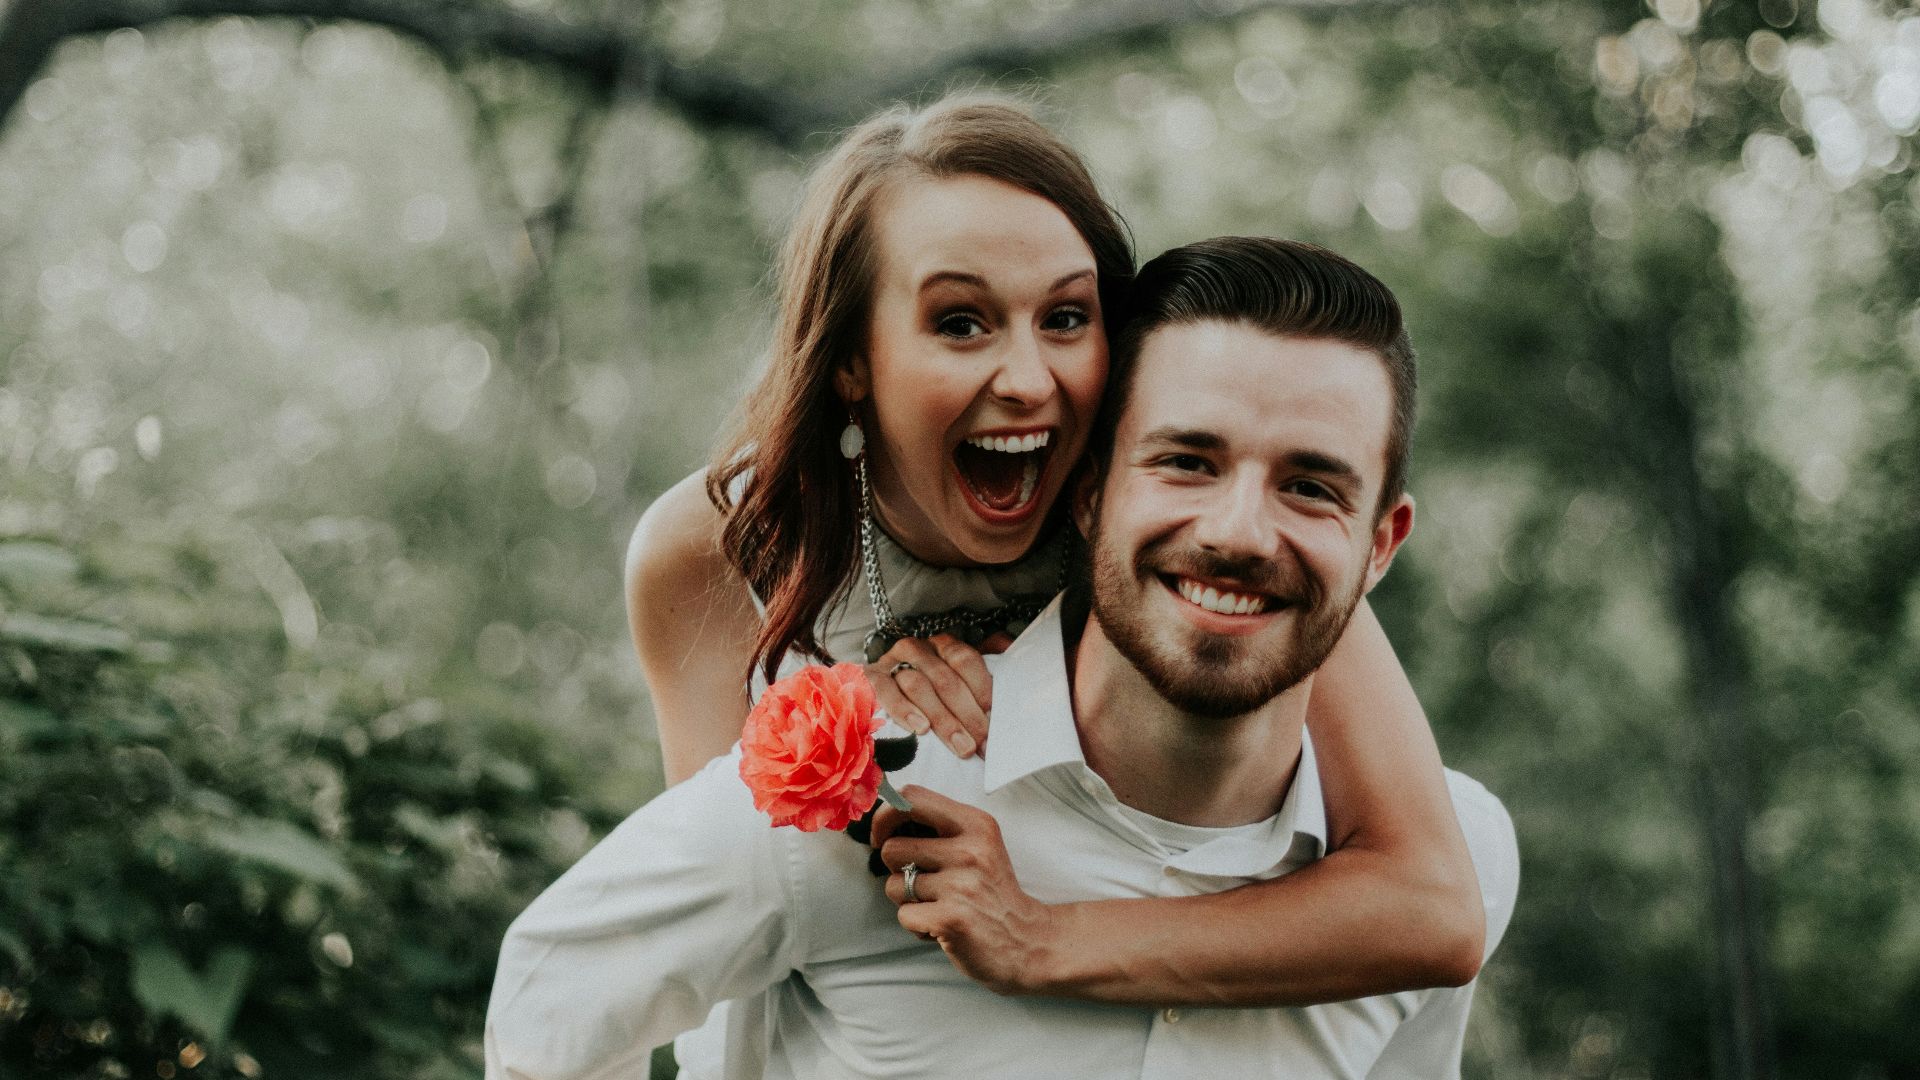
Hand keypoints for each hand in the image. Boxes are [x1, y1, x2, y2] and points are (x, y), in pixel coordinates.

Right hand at [865, 634, 994, 758]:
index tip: (994, 719)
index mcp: (943, 646)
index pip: (966, 660)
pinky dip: (905, 710)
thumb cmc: (927, 695)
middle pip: (946, 679)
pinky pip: (887, 691)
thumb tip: (1008, 654)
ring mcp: (892, 662)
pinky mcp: (871, 678)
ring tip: (960, 746)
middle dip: (967, 715)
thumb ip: (981, 676)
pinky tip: (920, 728)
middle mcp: (918, 649)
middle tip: (980, 744)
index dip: (982, 689)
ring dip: (943, 719)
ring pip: (919, 686)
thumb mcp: (956, 682)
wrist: (875, 696)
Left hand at [873, 785, 1053, 995]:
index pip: (911, 799)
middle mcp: (969, 850)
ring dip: (908, 900)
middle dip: (897, 870)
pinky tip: (941, 925)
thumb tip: (885, 820)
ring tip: (938, 905)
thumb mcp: (980, 845)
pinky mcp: (951, 919)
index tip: (883, 836)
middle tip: (924, 883)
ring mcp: (960, 885)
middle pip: (892, 848)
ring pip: (894, 885)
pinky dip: (917, 926)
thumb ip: (941, 829)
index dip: (885, 817)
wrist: (1028, 940)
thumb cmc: (993, 893)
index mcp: (976, 824)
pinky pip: (904, 916)